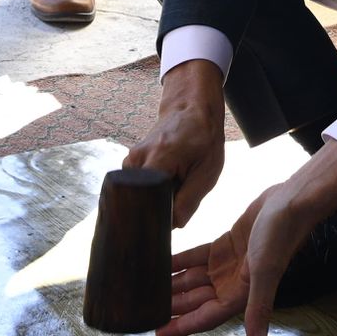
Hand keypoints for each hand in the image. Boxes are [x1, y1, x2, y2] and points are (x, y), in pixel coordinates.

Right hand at [124, 59, 226, 226]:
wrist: (191, 109)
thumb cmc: (203, 139)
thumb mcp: (206, 171)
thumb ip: (189, 201)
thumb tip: (173, 226)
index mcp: (157, 160)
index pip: (145, 202)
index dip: (155, 217)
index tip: (165, 224)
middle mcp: (137, 159)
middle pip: (138, 201)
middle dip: (154, 210)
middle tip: (172, 208)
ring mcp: (130, 159)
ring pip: (138, 194)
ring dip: (154, 198)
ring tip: (172, 190)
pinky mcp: (130, 161)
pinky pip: (137, 186)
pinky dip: (151, 189)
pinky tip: (165, 185)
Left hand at [161, 140, 336, 335]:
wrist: (290, 203)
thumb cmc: (279, 239)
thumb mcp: (264, 274)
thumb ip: (258, 310)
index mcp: (240, 296)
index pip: (205, 317)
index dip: (181, 326)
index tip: (157, 332)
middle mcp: (232, 284)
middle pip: (195, 300)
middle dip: (171, 305)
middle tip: (141, 307)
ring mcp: (227, 265)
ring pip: (193, 280)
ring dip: (172, 283)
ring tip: (144, 285)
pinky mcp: (225, 246)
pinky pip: (196, 257)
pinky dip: (180, 260)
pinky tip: (160, 261)